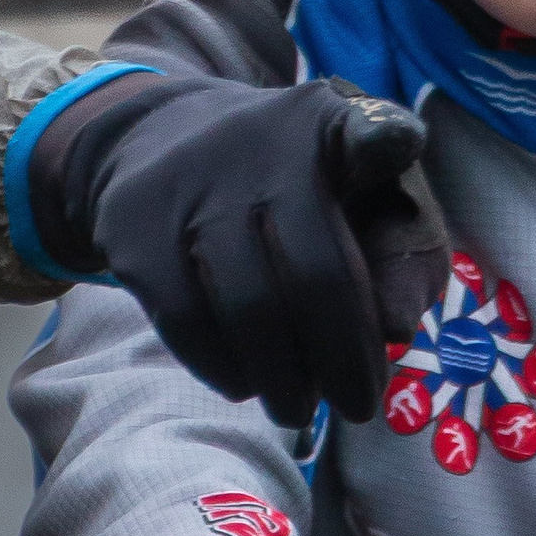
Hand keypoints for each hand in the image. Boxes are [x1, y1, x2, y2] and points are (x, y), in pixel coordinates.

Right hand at [26, 72, 448, 425]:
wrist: (153, 138)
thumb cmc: (284, 184)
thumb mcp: (349, 189)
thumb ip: (397, 254)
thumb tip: (396, 330)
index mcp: (326, 128)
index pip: (364, 129)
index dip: (382, 138)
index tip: (399, 143)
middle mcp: (259, 146)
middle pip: (314, 273)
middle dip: (344, 359)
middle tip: (358, 407)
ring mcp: (191, 185)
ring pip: (247, 309)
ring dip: (283, 380)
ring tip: (299, 407)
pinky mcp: (136, 224)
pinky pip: (187, 320)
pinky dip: (223, 367)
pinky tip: (246, 384)